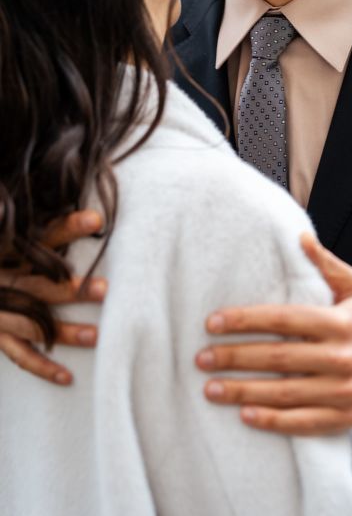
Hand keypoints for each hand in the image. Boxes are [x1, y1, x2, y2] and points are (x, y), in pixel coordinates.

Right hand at [0, 209, 105, 385]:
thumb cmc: (3, 250)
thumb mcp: (9, 237)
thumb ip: (39, 224)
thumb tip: (75, 208)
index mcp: (8, 249)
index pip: (42, 236)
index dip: (68, 228)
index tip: (96, 219)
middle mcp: (4, 281)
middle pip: (41, 286)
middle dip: (73, 290)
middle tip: (107, 289)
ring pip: (33, 324)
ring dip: (65, 332)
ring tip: (97, 336)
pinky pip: (19, 355)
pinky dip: (42, 367)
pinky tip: (67, 377)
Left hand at [196, 232, 351, 434]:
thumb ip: (327, 265)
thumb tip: (299, 238)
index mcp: (339, 322)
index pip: (284, 319)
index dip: (246, 320)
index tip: (213, 322)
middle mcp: (340, 356)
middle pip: (278, 357)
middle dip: (235, 357)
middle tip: (201, 357)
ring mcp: (342, 390)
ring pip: (285, 393)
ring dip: (243, 392)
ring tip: (210, 388)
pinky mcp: (345, 417)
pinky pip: (303, 422)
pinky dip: (273, 421)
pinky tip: (245, 415)